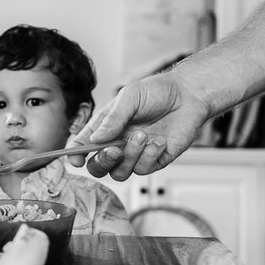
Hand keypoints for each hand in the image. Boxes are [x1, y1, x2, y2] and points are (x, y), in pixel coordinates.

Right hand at [66, 71, 212, 180]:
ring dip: (130, 156)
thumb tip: (95, 139)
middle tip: (113, 150)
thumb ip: (112, 118)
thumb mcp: (130, 96)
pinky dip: (149, 156)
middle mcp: (118, 143)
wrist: (189, 96)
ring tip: (143, 136)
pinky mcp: (155, 161)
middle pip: (99, 166)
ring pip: (120, 173)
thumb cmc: (158, 92)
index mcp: (106, 126)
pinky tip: (159, 141)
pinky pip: (144, 169)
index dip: (76, 154)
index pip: (85, 144)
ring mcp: (136, 154)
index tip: (75, 159)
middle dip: (102, 162)